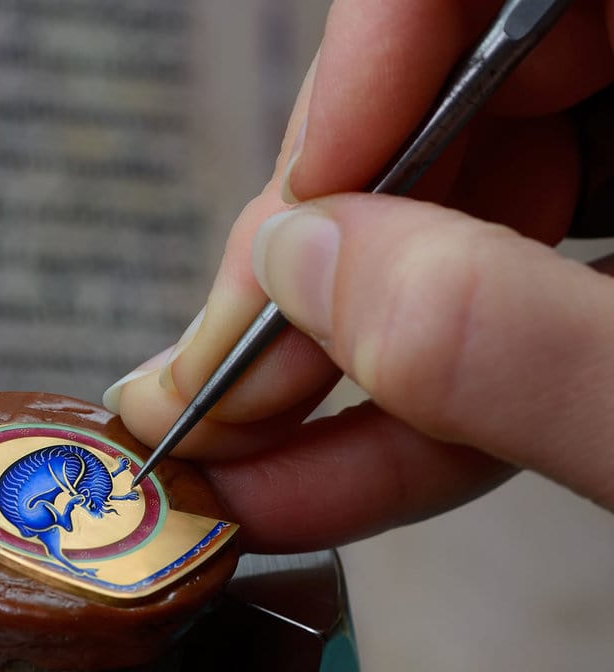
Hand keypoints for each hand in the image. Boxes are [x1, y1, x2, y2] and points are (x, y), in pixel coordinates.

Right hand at [107, 0, 613, 551]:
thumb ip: (513, 337)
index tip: (295, 207)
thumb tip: (298, 273)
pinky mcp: (603, 305)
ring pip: (453, 230)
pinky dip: (404, 416)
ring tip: (232, 462)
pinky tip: (304, 485)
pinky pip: (492, 325)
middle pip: (448, 112)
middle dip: (317, 265)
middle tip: (217, 386)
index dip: (370, 64)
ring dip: (331, 367)